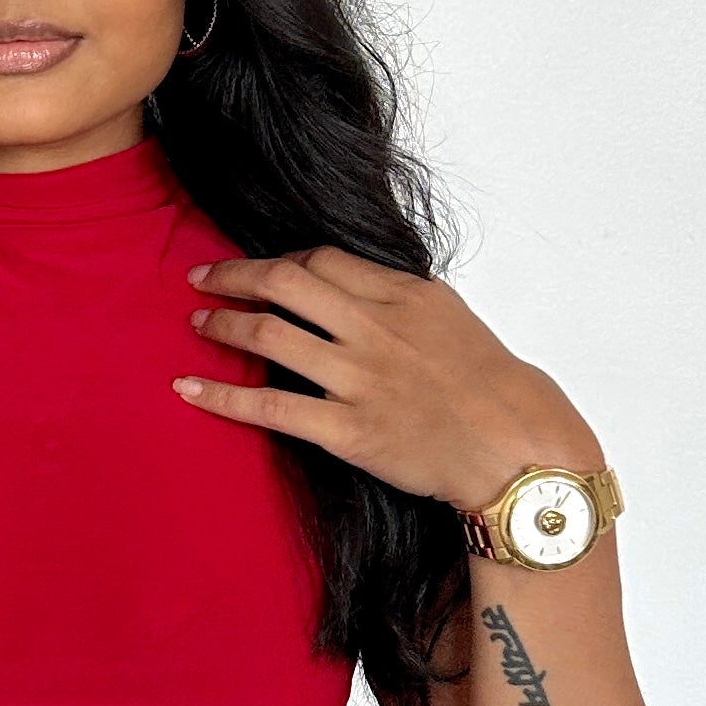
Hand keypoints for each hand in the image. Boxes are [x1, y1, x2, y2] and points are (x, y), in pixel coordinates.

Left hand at [176, 251, 602, 512]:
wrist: (517, 446)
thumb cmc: (492, 385)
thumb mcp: (452, 316)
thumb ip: (399, 298)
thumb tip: (356, 286)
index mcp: (402, 295)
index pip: (322, 260)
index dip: (280, 260)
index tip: (259, 269)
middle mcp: (374, 328)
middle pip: (284, 282)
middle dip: (232, 276)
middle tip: (201, 279)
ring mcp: (358, 379)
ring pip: (268, 336)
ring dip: (221, 325)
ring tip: (197, 323)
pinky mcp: (347, 431)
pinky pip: (270, 408)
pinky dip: (221, 397)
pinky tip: (188, 389)